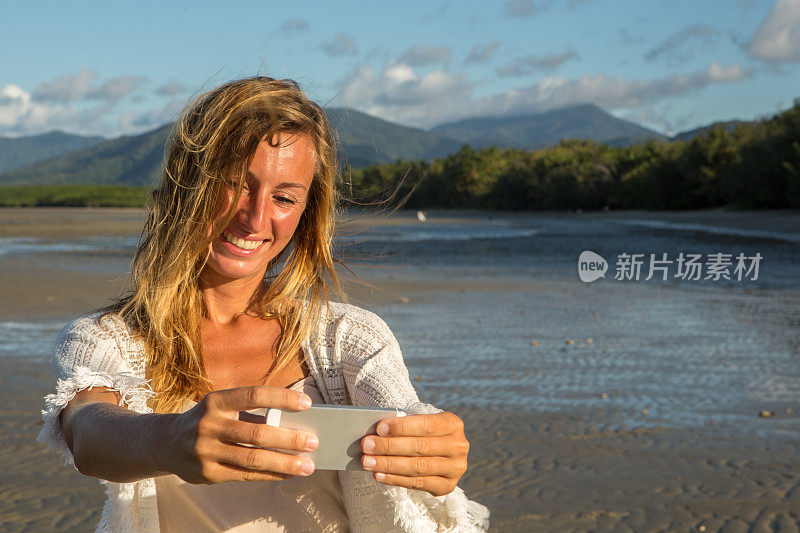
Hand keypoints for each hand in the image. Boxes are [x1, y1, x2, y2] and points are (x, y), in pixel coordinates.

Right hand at [158, 386, 318, 483]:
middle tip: (313, 442)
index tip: (307, 404)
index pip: (254, 396)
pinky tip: (287, 473)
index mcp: (215, 402)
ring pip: (253, 459)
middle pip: (257, 433)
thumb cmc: (208, 421)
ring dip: (285, 463)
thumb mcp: (222, 409)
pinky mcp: (208, 474)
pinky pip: (245, 476)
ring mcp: (206, 452)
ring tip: (307, 465)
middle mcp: (208, 425)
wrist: (166, 443)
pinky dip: (270, 475)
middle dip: (289, 439)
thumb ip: (252, 414)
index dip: (282, 399)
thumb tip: (294, 424)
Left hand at [360, 411, 468, 496]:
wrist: (441, 452)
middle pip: (420, 447)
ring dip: (388, 465)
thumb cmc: (423, 433)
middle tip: (366, 445)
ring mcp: (455, 468)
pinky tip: (379, 475)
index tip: (379, 428)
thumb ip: (403, 426)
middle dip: (389, 447)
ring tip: (367, 462)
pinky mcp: (447, 486)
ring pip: (417, 467)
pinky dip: (395, 479)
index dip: (402, 427)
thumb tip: (375, 433)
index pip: (426, 425)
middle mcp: (458, 446)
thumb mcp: (419, 423)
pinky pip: (417, 484)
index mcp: (453, 424)